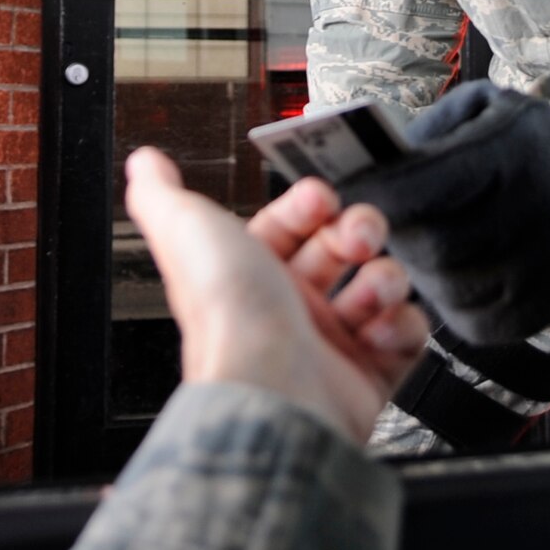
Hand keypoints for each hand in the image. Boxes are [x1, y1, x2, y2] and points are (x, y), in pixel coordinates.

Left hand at [124, 147, 430, 443]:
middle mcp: (288, 307)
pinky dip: (402, 326)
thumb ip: (161, 193)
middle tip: (358, 238)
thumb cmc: (228, 313)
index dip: (311, 204)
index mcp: (249, 274)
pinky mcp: (368, 375)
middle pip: (342, 249)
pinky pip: (405, 335)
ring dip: (384, 278)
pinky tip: (380, 328)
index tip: (319, 200)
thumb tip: (144, 164)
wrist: (273, 385)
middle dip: (359, 231)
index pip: (293, 223)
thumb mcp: (184, 230)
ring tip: (373, 291)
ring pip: (378, 286)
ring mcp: (330, 343)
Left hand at [342, 81, 549, 344]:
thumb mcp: (479, 110)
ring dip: (413, 272)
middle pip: (434, 244)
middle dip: (389, 238)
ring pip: (447, 288)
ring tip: (406, 247)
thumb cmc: (515, 148)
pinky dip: (444, 302)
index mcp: (515, 152)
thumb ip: (426, 132)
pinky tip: (443, 274)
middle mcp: (538, 213)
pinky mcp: (540, 312)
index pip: (428, 183)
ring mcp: (545, 270)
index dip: (377, 192)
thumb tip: (362, 163)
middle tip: (362, 229)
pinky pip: (469, 321)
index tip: (338, 193)